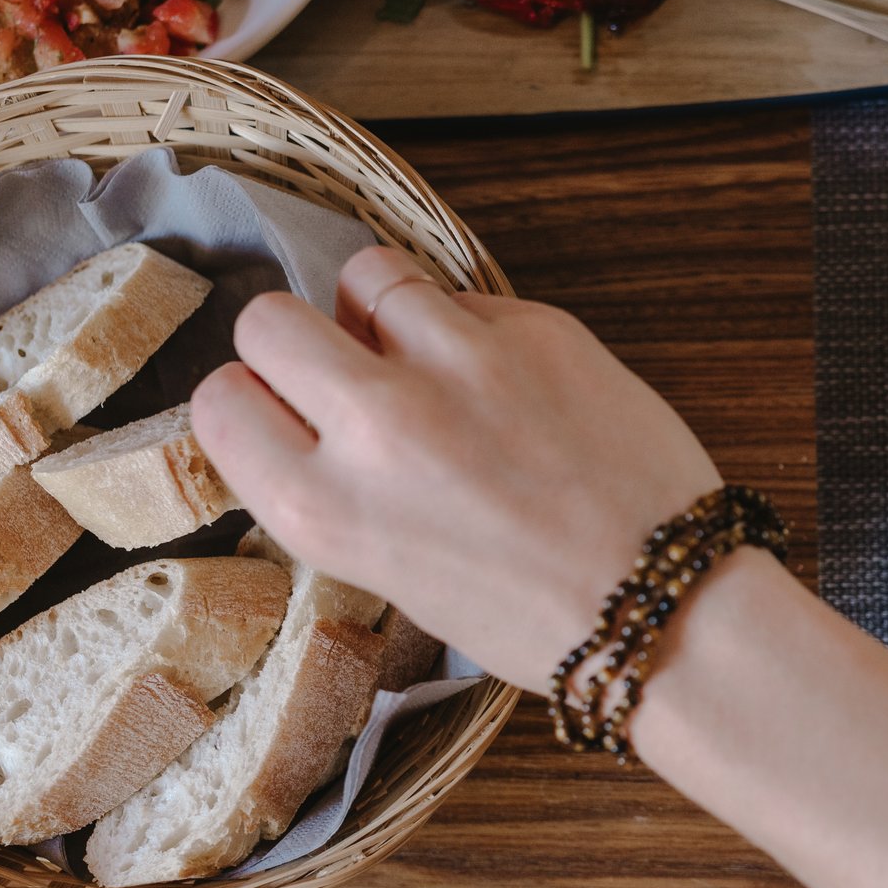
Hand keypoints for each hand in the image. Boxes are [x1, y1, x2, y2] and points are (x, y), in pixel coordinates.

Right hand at [192, 245, 721, 690]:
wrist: (666, 604)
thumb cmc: (534, 613)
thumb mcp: (394, 576)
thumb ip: (336, 488)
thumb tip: (303, 406)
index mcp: (326, 513)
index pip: (221, 403)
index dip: (255, 402)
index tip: (286, 411)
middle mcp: (379, 429)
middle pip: (271, 320)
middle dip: (300, 341)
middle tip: (346, 371)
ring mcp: (460, 367)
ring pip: (366, 274)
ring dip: (384, 311)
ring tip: (425, 359)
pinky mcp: (536, 330)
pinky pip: (462, 294)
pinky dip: (471, 327)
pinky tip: (507, 382)